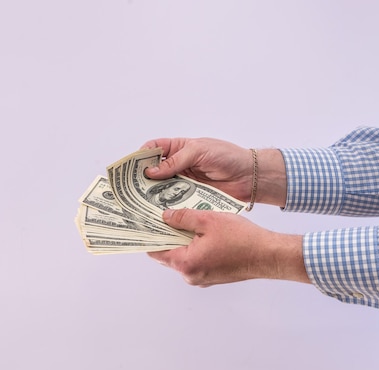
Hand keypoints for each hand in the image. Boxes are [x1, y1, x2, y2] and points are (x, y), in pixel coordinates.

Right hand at [141, 137, 287, 206]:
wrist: (249, 177)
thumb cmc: (227, 157)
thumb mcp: (199, 151)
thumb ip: (175, 161)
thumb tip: (151, 170)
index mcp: (179, 148)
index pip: (153, 149)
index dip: (140, 156)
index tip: (129, 167)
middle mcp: (178, 165)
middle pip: (154, 171)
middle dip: (141, 179)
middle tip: (129, 190)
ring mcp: (184, 182)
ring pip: (162, 188)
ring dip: (151, 194)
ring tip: (138, 203)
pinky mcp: (191, 197)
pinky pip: (175, 201)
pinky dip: (165, 206)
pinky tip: (156, 212)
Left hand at [148, 209, 309, 286]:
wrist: (269, 255)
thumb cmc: (242, 239)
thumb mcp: (208, 220)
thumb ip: (183, 218)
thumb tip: (165, 216)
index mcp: (186, 263)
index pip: (156, 251)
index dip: (150, 236)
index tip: (145, 223)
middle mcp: (191, 275)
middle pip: (168, 254)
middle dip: (166, 236)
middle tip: (164, 216)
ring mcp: (202, 278)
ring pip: (183, 256)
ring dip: (182, 241)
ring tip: (185, 220)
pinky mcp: (213, 276)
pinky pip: (197, 260)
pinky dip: (195, 247)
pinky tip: (202, 232)